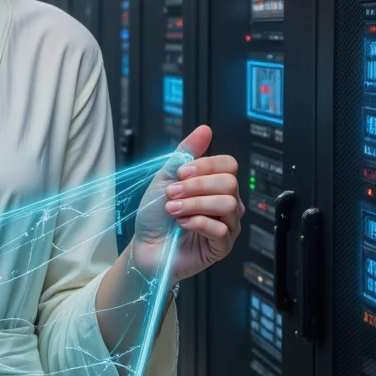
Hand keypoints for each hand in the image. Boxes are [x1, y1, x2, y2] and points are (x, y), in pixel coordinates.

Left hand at [131, 123, 243, 284]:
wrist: (145, 245)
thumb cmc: (154, 215)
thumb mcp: (166, 177)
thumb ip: (185, 153)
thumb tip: (205, 130)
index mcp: (215, 185)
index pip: (228, 165)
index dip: (205, 166)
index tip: (180, 173)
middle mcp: (226, 203)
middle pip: (230, 183)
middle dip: (196, 186)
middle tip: (172, 194)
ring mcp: (228, 225)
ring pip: (228, 204)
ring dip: (194, 204)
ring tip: (173, 210)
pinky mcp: (223, 246)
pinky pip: (222, 229)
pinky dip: (198, 223)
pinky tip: (182, 225)